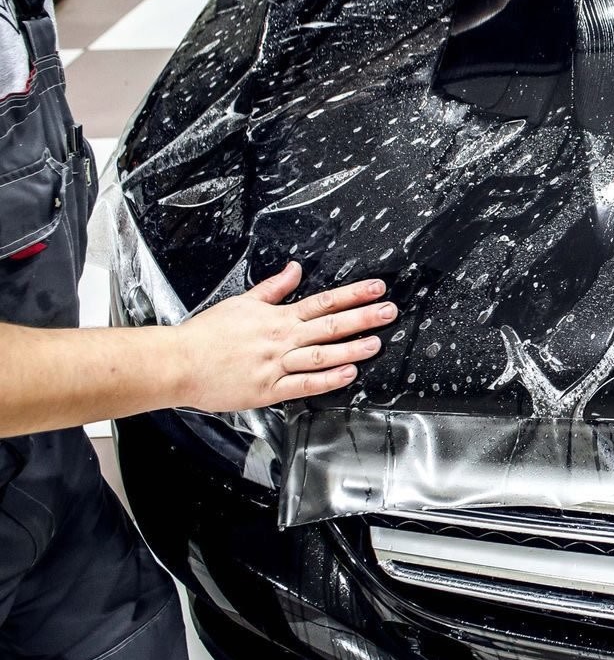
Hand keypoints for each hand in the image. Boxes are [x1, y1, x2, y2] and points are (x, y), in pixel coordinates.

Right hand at [172, 262, 395, 411]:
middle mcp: (281, 339)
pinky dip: (327, 379)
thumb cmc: (205, 334)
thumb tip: (294, 269)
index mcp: (276, 317)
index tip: (376, 289)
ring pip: (321, 355)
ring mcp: (276, 364)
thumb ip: (273, 288)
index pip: (323, 301)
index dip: (353, 294)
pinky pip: (304, 384)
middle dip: (363, 317)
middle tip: (389, 311)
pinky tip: (348, 374)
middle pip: (330, 325)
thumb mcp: (241, 302)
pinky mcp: (268, 389)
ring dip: (351, 349)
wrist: (177, 362)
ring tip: (377, 343)